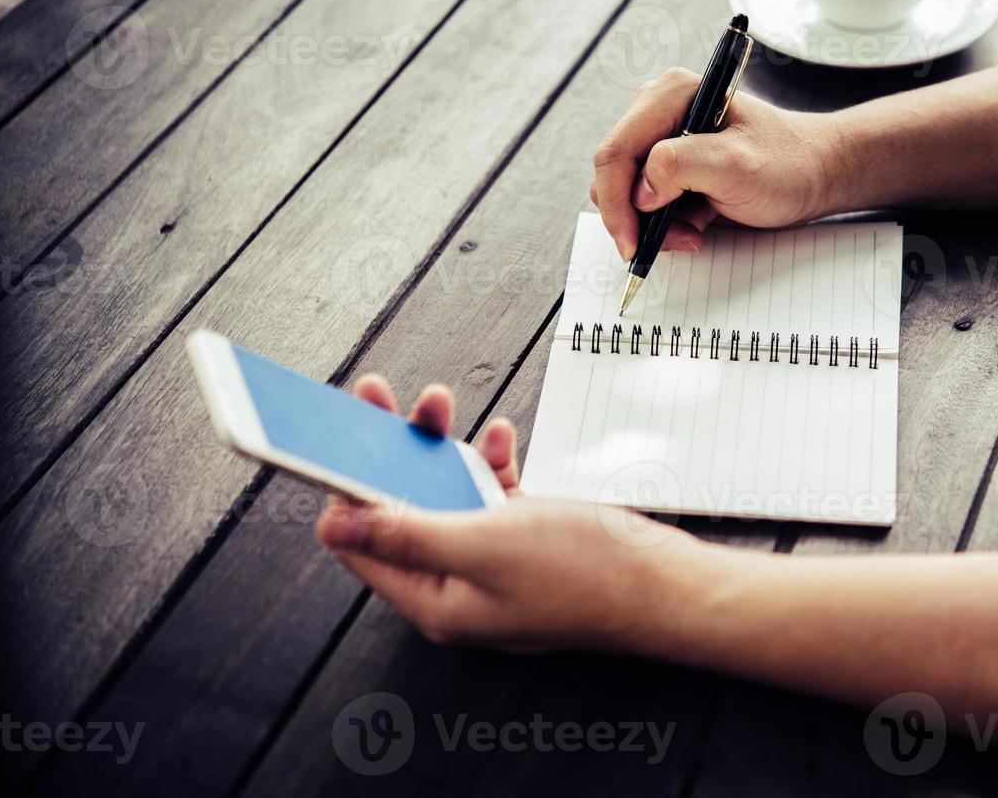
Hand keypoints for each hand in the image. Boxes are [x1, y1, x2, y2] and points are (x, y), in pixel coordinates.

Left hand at [314, 374, 705, 651]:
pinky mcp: (524, 541)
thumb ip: (407, 532)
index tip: (336, 437)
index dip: (346, 489)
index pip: (363, 543)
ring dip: (442, 447)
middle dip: (390, 451)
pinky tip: (502, 438)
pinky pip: (490, 494)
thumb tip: (335, 525)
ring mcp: (492, 560)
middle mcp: (457, 582)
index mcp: (436, 599)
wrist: (663, 582)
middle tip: (379, 398)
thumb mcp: (484, 544)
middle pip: (401, 508)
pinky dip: (491, 462)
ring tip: (441, 403)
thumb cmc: (585, 575)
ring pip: (446, 493)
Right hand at [590, 67, 845, 260]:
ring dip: (651, 224)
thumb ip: (679, 166)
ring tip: (691, 233)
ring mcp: (663, 136)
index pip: (616, 151)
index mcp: (672, 95)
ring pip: (627, 191)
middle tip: (675, 241)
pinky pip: (644, 200)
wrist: (816, 175)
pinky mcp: (670, 164)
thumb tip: (639, 190)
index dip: (617, 202)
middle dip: (635, 217)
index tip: (633, 243)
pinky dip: (662, 223)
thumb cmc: (788, 164)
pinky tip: (695, 227)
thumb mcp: (736, 165)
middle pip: (615, 172)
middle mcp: (659, 110)